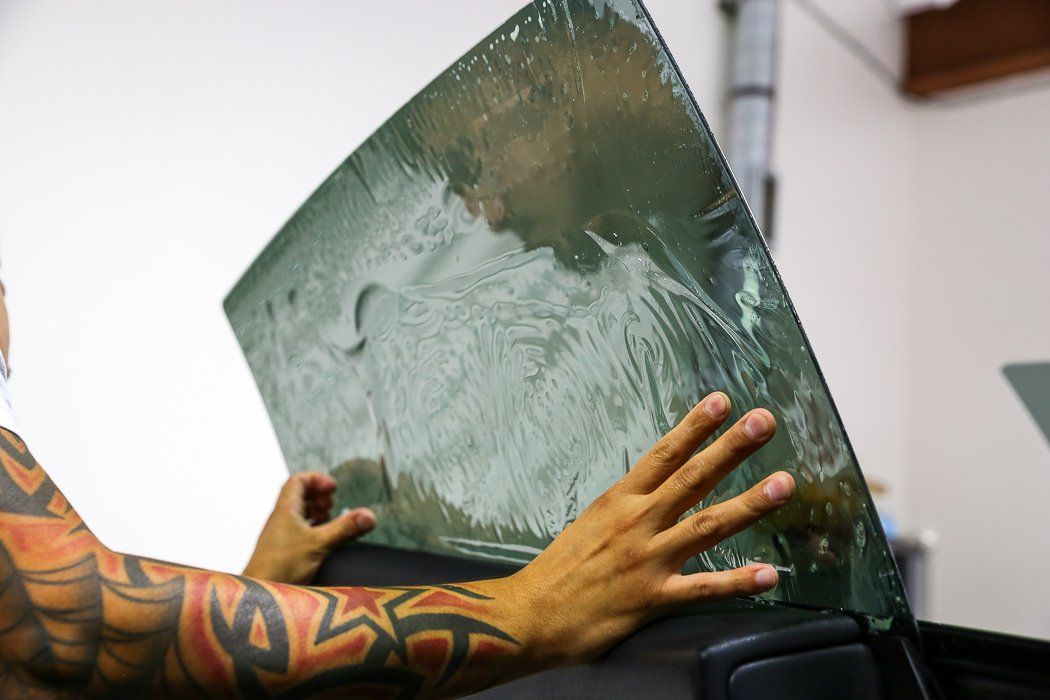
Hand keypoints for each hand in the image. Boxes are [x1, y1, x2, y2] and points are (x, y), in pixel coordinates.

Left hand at [243, 471, 375, 584]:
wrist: (259, 594)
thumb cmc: (280, 567)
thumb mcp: (319, 544)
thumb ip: (345, 528)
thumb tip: (368, 515)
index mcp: (286, 510)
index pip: (299, 480)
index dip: (318, 479)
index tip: (334, 490)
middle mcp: (281, 519)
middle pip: (300, 495)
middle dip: (320, 497)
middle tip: (332, 507)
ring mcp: (281, 535)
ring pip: (300, 514)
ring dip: (317, 514)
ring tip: (330, 523)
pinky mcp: (283, 550)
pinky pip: (299, 531)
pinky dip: (314, 530)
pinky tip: (324, 542)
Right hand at [499, 391, 794, 667]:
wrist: (530, 615)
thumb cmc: (559, 569)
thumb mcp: (591, 521)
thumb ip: (629, 505)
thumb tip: (660, 488)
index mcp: (620, 500)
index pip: (663, 454)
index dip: (694, 426)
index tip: (721, 401)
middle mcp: (636, 522)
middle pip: (692, 478)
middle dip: (731, 447)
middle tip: (764, 422)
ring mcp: (647, 560)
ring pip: (706, 525)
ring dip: (749, 504)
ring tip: (783, 484)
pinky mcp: (652, 599)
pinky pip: (702, 588)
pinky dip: (737, 582)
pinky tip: (767, 574)